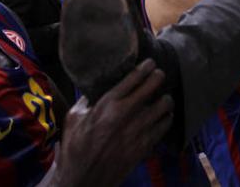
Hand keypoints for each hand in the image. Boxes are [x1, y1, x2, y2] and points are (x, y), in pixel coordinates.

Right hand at [52, 60, 173, 186]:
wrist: (81, 180)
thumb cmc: (74, 148)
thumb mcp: (73, 118)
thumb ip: (86, 100)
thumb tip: (95, 89)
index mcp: (108, 103)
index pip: (135, 77)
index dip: (146, 66)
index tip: (150, 63)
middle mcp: (126, 113)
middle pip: (154, 85)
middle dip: (158, 77)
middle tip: (158, 76)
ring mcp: (138, 130)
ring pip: (164, 104)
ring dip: (164, 99)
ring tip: (161, 99)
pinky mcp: (145, 145)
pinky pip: (165, 125)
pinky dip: (166, 118)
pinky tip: (162, 117)